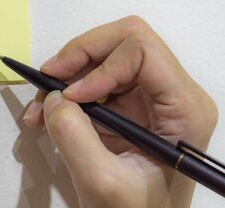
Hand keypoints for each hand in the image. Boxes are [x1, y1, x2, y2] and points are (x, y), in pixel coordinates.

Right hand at [23, 16, 217, 207]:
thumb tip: (53, 98)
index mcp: (184, 109)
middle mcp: (173, 94)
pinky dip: (67, 89)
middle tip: (48, 79)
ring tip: (40, 108)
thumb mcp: (103, 183)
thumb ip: (74, 137)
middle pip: (124, 41)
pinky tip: (48, 113)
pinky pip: (95, 77)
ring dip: (67, 74)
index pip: (143, 51)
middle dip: (80, 56)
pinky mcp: (130, 105)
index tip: (71, 94)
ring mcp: (151, 97)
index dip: (101, 64)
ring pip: (105, 55)